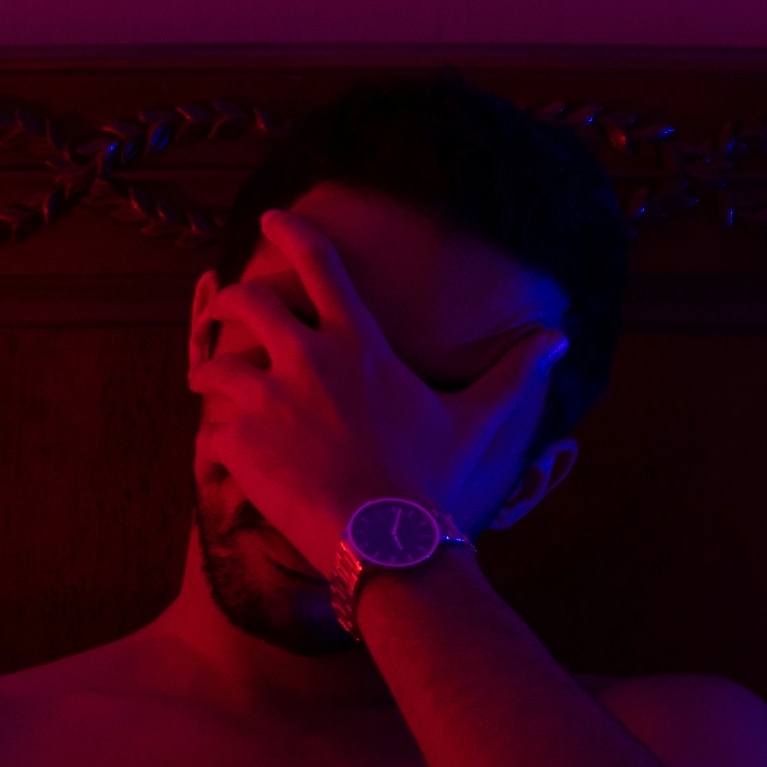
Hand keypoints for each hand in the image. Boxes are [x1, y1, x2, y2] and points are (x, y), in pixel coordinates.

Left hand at [185, 213, 558, 571]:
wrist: (388, 545)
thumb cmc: (432, 483)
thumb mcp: (478, 423)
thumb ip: (513, 375)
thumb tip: (560, 339)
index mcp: (359, 346)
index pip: (320, 267)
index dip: (290, 234)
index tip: (270, 221)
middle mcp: (307, 361)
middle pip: (248, 304)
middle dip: (229, 302)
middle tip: (222, 309)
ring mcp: (267, 400)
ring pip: (216, 366)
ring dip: (210, 372)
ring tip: (207, 383)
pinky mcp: (239, 443)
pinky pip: (210, 430)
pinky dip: (213, 439)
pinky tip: (220, 452)